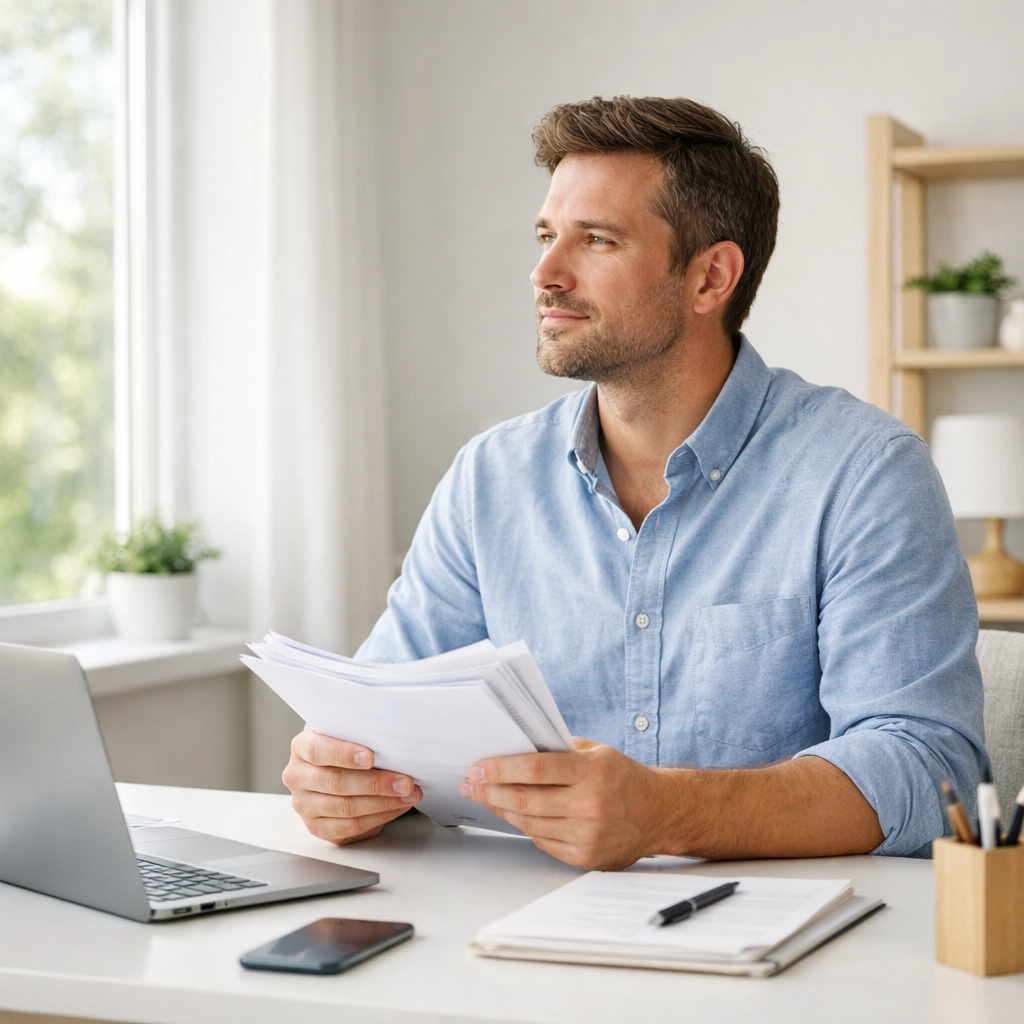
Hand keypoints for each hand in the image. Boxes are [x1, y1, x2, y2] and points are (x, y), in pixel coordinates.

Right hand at [283, 730, 421, 844]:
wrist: (333, 768)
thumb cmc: (345, 748)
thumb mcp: (347, 735)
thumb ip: (361, 738)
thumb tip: (395, 748)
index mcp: (302, 747)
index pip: (318, 750)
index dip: (345, 754)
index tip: (371, 758)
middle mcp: (298, 776)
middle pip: (336, 782)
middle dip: (376, 783)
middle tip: (405, 782)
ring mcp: (304, 805)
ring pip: (345, 807)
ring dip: (383, 803)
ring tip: (407, 796)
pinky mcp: (317, 827)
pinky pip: (350, 826)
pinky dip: (378, 818)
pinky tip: (396, 808)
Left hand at [458, 738, 671, 869]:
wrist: (658, 813)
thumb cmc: (623, 777)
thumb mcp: (596, 751)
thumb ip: (559, 750)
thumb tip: (515, 749)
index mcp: (592, 771)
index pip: (534, 770)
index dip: (500, 769)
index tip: (477, 767)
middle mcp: (590, 804)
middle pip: (525, 800)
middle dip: (490, 790)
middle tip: (471, 783)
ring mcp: (588, 834)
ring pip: (529, 822)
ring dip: (502, 809)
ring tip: (485, 797)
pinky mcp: (585, 856)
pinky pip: (543, 841)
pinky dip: (525, 826)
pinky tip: (514, 814)